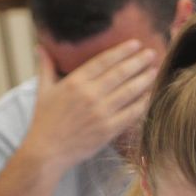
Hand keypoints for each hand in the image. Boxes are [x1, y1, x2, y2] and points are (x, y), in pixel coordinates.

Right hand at [24, 40, 158, 171]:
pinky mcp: (109, 129)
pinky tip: (150, 95)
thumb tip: (41, 46)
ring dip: (144, 80)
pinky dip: (142, 103)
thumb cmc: (44, 121)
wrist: (47, 152)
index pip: (104, 61)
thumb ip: (46, 67)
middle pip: (120, 74)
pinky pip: (131, 113)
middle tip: (151, 53)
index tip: (135, 44)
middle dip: (138, 62)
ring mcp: (101, 113)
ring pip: (129, 92)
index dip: (122, 51)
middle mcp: (90, 95)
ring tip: (154, 70)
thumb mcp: (43, 90)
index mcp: (75, 82)